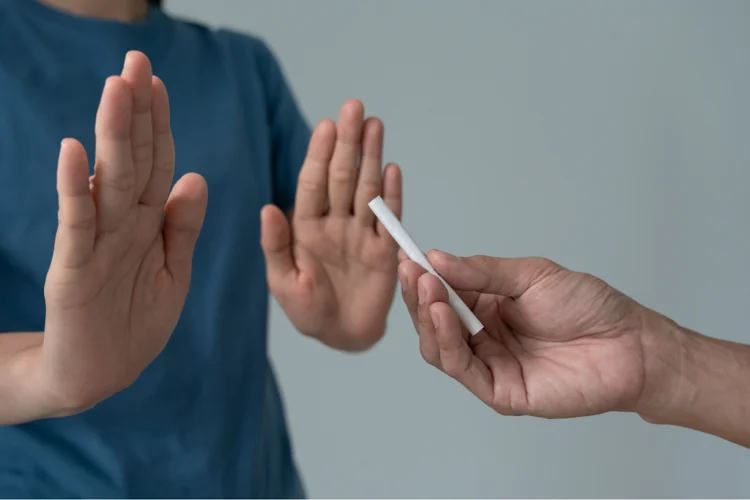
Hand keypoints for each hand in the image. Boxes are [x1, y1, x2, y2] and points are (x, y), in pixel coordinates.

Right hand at [25, 51, 206, 413]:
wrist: (102, 372)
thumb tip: (197, 178)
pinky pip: (76, 224)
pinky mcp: (73, 270)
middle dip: (137, 113)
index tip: (159, 83)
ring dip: (112, 135)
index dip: (161, 125)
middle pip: (133, 159)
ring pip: (107, 180)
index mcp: (150, 223)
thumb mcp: (174, 272)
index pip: (158, 163)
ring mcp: (95, 242)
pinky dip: (75, 189)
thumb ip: (184, 228)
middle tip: (136, 63)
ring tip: (115, 90)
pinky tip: (73, 153)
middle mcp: (123, 223)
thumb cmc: (138, 321)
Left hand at [260, 100, 401, 350]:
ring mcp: (362, 234)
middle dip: (348, 142)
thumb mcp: (283, 283)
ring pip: (367, 188)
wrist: (343, 336)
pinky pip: (390, 219)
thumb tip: (267, 208)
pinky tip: (392, 169)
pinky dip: (392, 195)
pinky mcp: (386, 250)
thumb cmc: (308, 311)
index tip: (325, 126)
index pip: (313, 184)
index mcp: (307, 228)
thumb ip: (276, 246)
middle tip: (353, 107)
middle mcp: (336, 223)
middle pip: (343, 177)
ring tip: (375, 124)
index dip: (319, 155)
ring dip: (371, 157)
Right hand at [399, 251, 647, 417]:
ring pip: (439, 347)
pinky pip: (462, 369)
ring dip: (428, 319)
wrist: (628, 343)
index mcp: (487, 305)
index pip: (442, 292)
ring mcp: (490, 364)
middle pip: (433, 321)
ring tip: (427, 291)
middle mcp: (483, 335)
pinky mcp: (500, 391)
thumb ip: (482, 271)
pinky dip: (446, 342)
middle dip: (419, 296)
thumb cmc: (587, 305)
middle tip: (413, 272)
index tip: (406, 257)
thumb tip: (436, 259)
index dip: (422, 277)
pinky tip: (443, 316)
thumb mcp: (530, 275)